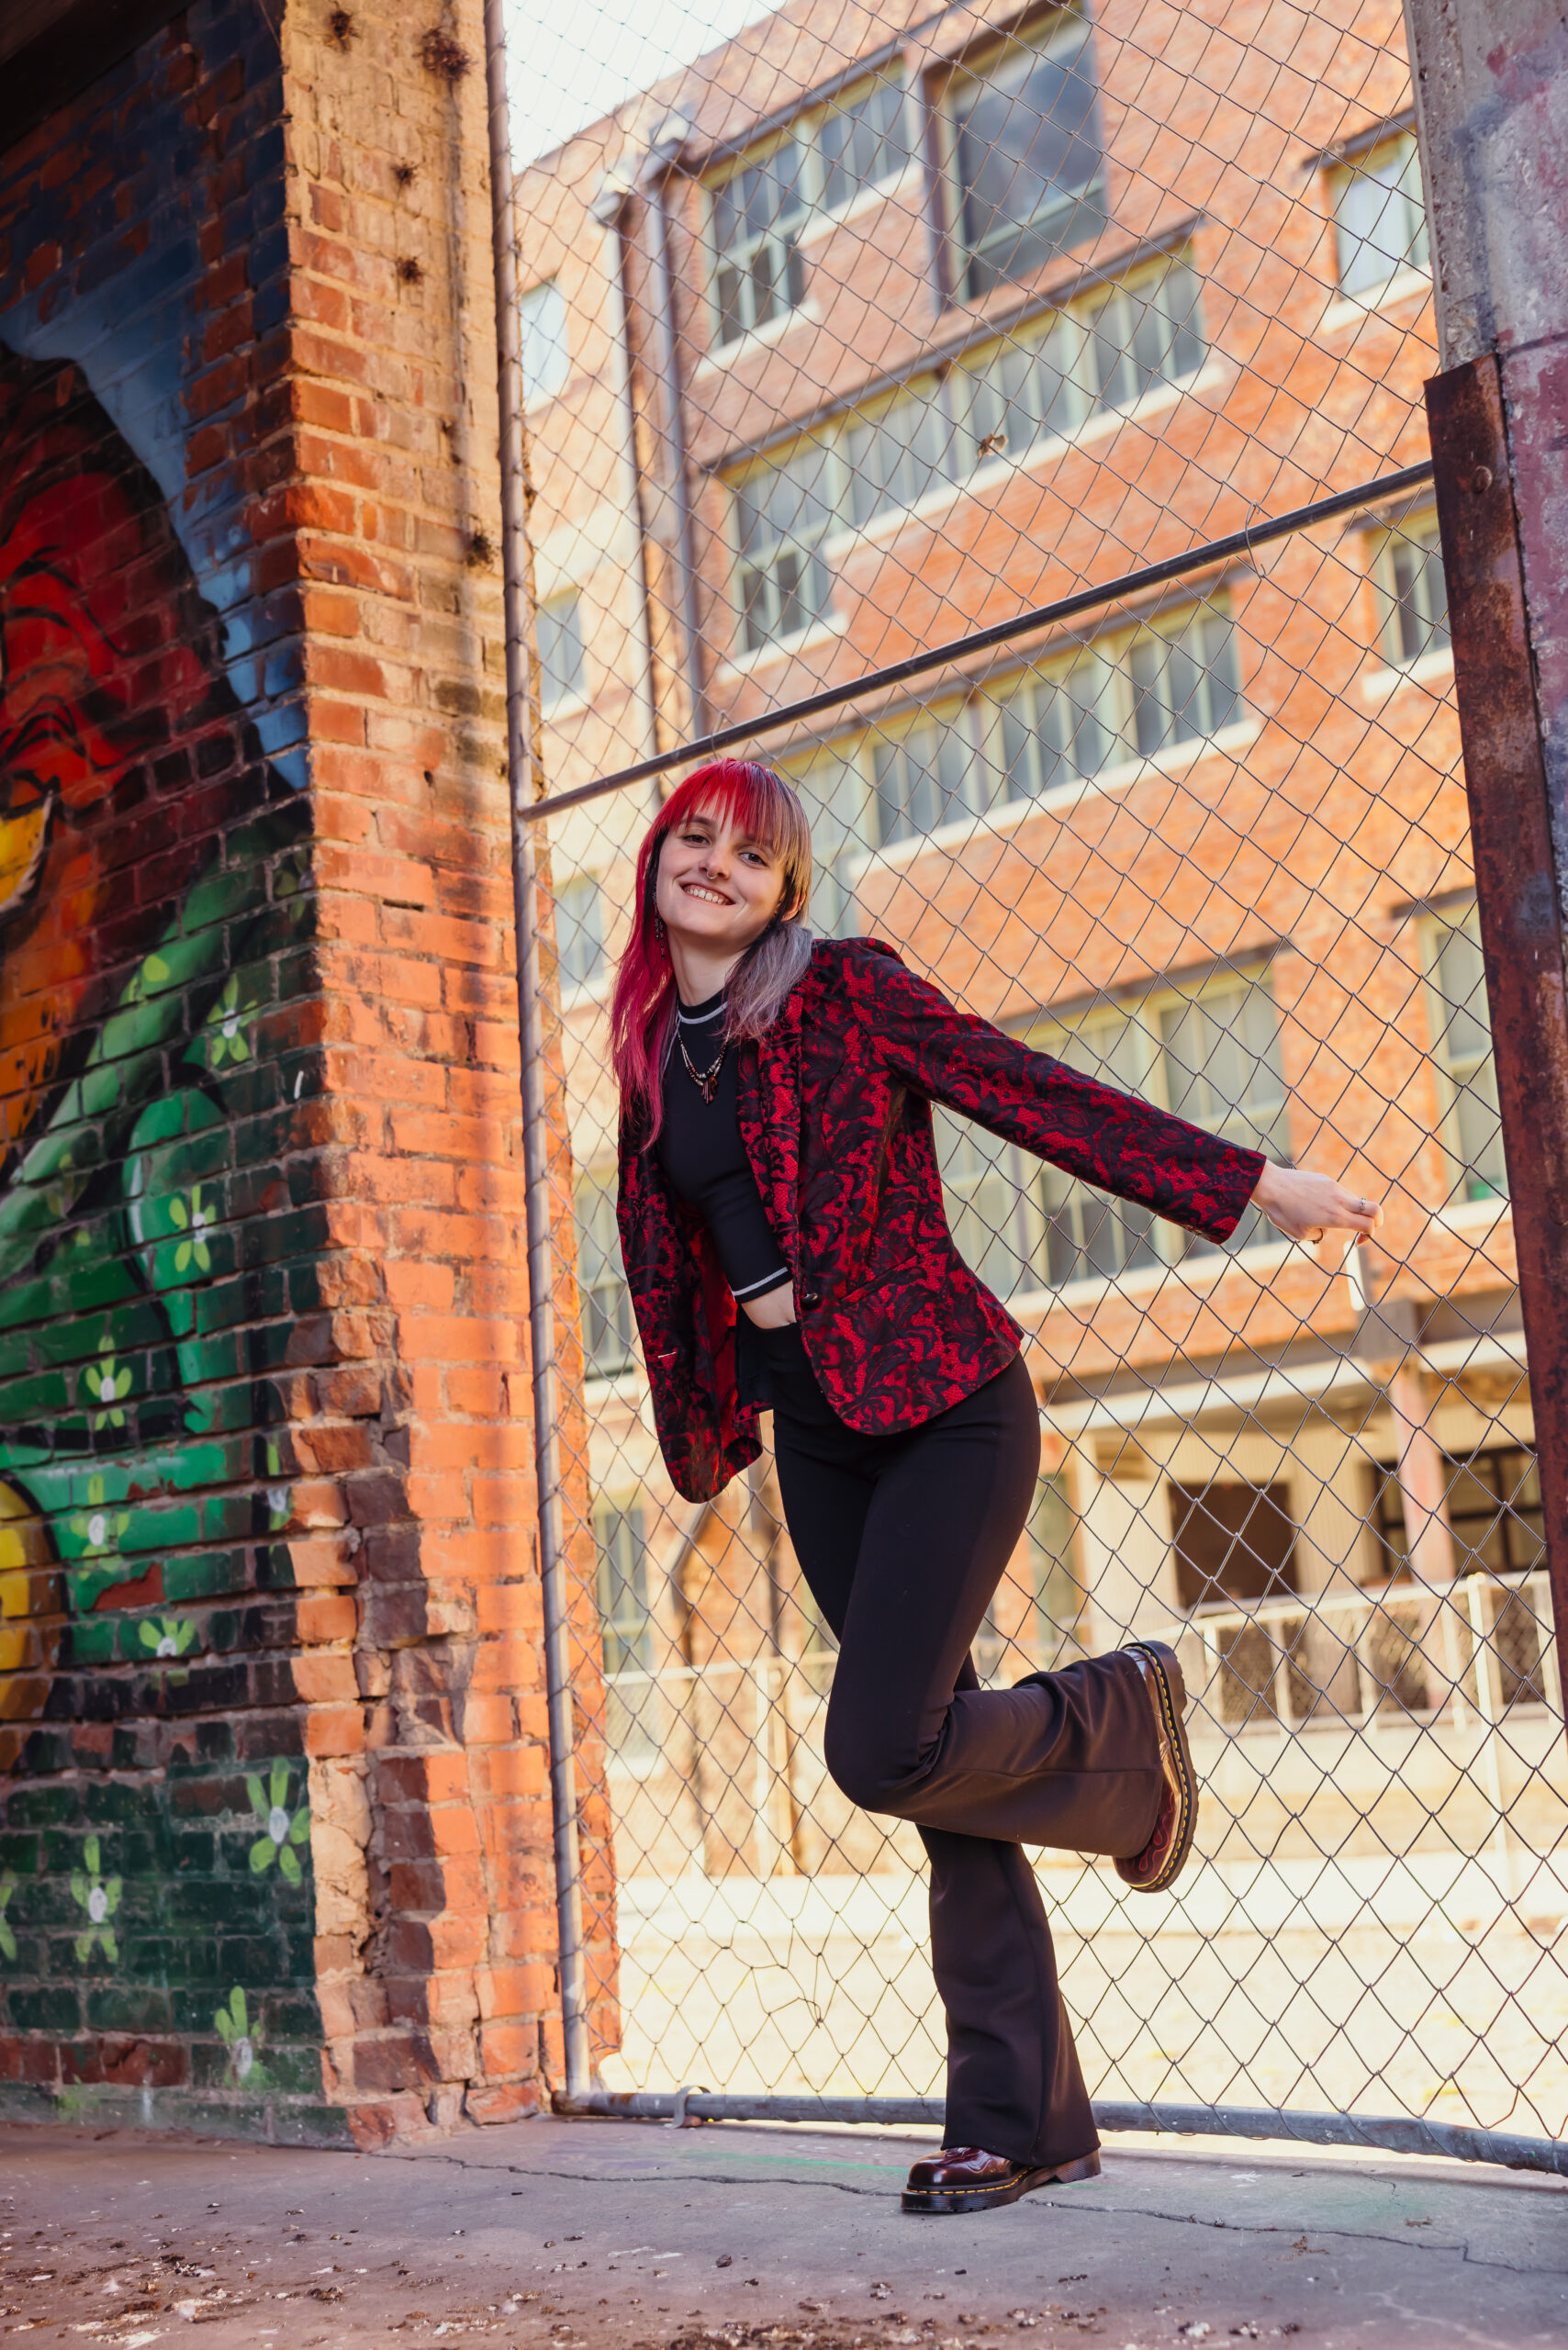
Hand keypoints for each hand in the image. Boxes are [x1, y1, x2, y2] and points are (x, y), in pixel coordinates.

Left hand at [1252, 1161, 1383, 1244]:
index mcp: (1335, 1217)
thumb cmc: (1281, 1212)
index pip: (1369, 1225)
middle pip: (1375, 1209)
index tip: (1357, 1241)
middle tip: (1365, 1229)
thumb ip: (1319, 1234)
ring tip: (1327, 1218)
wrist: (1270, 1185)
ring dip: (1352, 1212)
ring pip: (1356, 1200)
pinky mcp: (1326, 1180)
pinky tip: (1317, 1205)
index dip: (1369, 1236)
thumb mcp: (1299, 1234)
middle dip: (1377, 1221)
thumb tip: (1324, 1229)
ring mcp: (1334, 1187)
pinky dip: (1338, 1202)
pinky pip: (1340, 1192)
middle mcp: (1339, 1200)